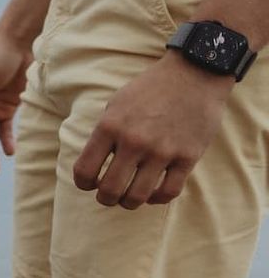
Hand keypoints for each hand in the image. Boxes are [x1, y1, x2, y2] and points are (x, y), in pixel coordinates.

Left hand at [73, 56, 229, 207]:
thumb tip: (93, 164)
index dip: (83, 184)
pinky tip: (153, 193)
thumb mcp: (115, 105)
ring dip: (129, 203)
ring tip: (128, 198)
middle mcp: (134, 142)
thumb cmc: (150, 89)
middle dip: (105, 199)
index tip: (88, 184)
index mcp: (110, 127)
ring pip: (138, 197)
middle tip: (108, 196)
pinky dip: (157, 199)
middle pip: (110, 190)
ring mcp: (162, 151)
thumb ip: (104, 134)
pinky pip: (168, 192)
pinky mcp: (187, 156)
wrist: (193, 74)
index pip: (84, 171)